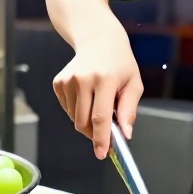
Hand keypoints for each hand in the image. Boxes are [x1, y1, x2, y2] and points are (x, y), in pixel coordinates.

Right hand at [53, 36, 142, 159]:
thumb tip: (125, 134)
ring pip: (74, 118)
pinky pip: (68, 109)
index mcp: (105, 79)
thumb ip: (129, 110)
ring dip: (87, 121)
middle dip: (94, 135)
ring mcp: (68, 80)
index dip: (101, 139)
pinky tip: (87, 97)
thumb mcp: (133, 84)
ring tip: (99, 105)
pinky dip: (78, 111)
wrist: (98, 40)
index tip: (102, 153)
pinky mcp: (59, 83)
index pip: (100, 117)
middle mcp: (83, 79)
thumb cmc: (120, 63)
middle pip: (84, 122)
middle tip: (106, 134)